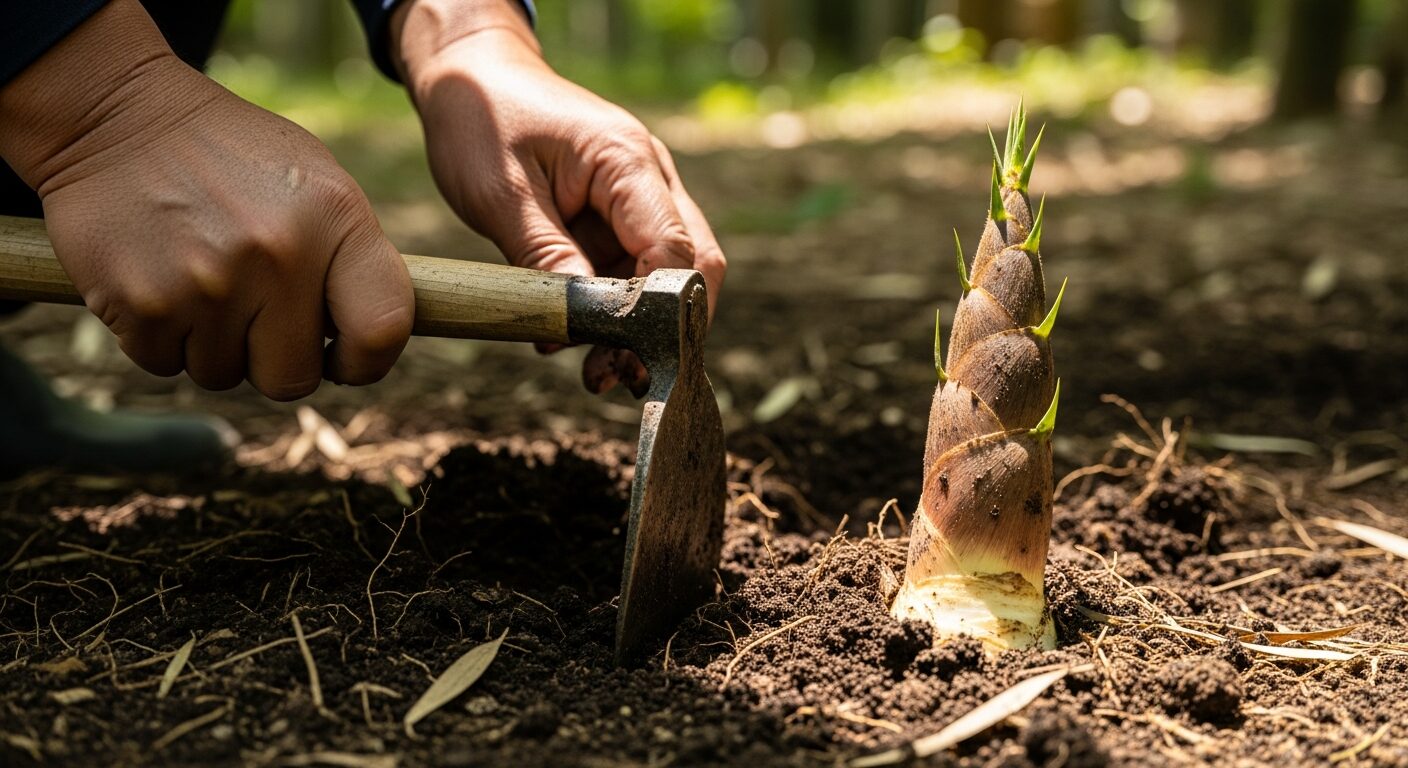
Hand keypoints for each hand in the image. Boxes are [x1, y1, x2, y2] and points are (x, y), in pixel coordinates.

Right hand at [0, 1, 413, 399]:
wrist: (115, 119)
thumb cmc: (233, 160)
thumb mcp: (316, 183)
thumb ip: (353, 260)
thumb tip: (375, 344)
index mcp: (335, 218)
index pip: (382, 330)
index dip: (366, 361)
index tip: (342, 355)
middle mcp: (278, 255)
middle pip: (293, 377)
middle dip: (273, 357)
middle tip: (252, 310)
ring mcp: (209, 284)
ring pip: (224, 374)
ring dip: (212, 344)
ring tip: (200, 277)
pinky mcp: (143, 305)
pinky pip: (164, 364)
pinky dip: (160, 337)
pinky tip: (160, 279)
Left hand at [392, 0, 725, 394]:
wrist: (471, 74)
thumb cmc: (481, 118)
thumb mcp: (499, 193)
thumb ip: (545, 256)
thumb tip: (583, 321)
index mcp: (626, 163)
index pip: (676, 250)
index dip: (664, 312)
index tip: (633, 359)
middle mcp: (649, 178)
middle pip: (691, 266)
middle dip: (663, 329)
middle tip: (617, 378)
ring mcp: (638, 196)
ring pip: (664, 275)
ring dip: (636, 327)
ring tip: (595, 374)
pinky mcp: (617, 214)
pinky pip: (630, 269)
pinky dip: (612, 308)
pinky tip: (576, 340)